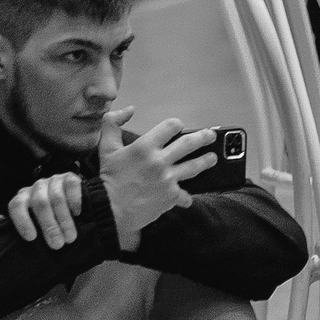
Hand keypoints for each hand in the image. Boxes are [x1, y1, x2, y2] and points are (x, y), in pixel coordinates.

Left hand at [7, 171, 83, 248]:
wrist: (71, 202)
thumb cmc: (51, 219)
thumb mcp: (36, 225)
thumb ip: (31, 231)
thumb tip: (24, 250)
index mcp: (23, 198)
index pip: (17, 205)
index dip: (23, 221)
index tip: (31, 238)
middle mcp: (37, 187)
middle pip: (40, 203)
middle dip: (49, 226)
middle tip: (57, 244)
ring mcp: (53, 181)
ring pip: (57, 198)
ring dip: (64, 220)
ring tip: (70, 237)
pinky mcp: (69, 177)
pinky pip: (71, 185)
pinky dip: (75, 200)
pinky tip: (77, 213)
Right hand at [98, 109, 220, 248]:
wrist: (109, 209)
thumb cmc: (108, 178)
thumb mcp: (106, 147)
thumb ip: (113, 123)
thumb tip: (129, 110)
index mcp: (144, 146)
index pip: (170, 126)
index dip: (176, 125)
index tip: (179, 127)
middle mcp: (159, 161)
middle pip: (189, 144)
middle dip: (203, 138)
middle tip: (211, 136)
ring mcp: (167, 179)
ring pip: (194, 167)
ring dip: (206, 161)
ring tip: (213, 158)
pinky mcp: (171, 196)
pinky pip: (185, 195)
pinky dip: (186, 196)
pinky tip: (188, 196)